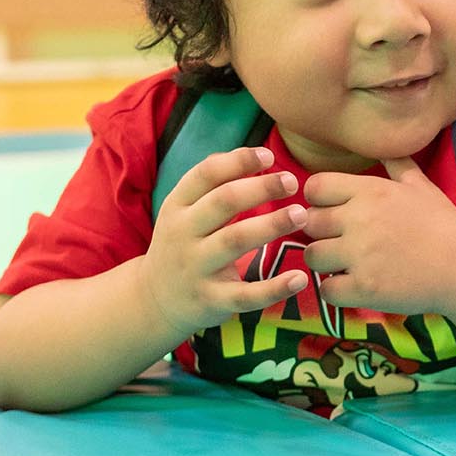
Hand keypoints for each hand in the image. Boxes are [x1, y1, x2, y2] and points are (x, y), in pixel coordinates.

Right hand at [140, 146, 309, 333]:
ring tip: (301, 215)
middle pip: (223, 202)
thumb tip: (254, 155)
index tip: (269, 156)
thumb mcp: (183, 212)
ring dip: (271, 225)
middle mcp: (183, 234)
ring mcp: (196, 268)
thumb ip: (212, 186)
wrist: (154, 300)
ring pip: (234, 241)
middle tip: (293, 181)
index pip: (206, 174)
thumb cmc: (182, 245)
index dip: (238, 161)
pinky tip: (300, 279)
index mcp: (177, 206)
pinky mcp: (211, 300)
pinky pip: (245, 295)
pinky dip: (274, 288)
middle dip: (260, 188)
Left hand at [300, 158, 455, 315]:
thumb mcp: (422, 186)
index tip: (333, 212)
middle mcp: (360, 219)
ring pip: (313, 256)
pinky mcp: (364, 288)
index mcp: (371, 191)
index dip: (318, 201)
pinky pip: (327, 290)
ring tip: (345, 265)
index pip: (315, 187)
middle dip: (320, 233)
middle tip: (339, 242)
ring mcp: (360, 255)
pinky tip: (353, 286)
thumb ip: (397, 165)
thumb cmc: (445, 225)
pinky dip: (335, 291)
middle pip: (309, 222)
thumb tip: (386, 147)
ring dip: (325, 262)